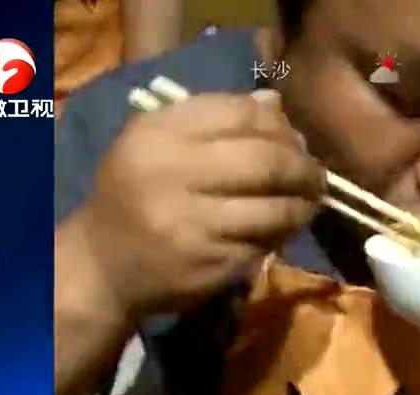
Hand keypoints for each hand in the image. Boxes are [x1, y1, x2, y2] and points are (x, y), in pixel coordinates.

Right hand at [75, 90, 322, 320]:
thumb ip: (213, 118)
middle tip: (316, 176)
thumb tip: (275, 102)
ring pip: (273, 208)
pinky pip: (262, 245)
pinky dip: (281, 237)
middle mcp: (172, 175)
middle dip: (303, 167)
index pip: (241, 114)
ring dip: (302, 205)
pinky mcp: (209, 265)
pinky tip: (283, 231)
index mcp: (159, 134)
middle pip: (265, 160)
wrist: (102, 266)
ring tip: (310, 203)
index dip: (280, 126)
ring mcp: (191, 224)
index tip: (295, 139)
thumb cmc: (134, 195)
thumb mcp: (156, 144)